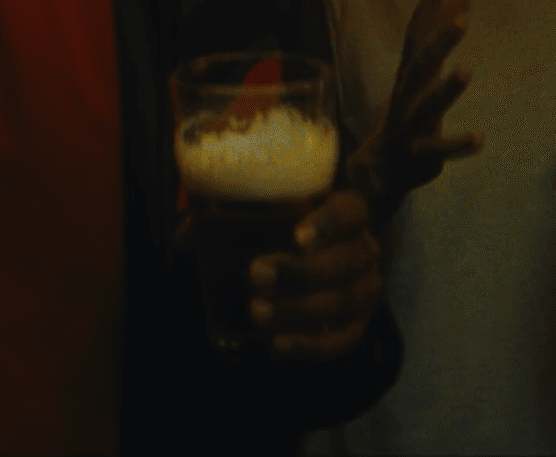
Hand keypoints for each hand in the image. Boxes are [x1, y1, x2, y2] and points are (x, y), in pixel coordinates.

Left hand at [249, 191, 381, 359]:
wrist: (311, 262)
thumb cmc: (282, 230)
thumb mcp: (269, 211)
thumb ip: (235, 212)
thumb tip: (189, 230)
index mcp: (350, 212)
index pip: (348, 213)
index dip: (327, 225)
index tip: (297, 238)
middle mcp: (366, 249)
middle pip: (345, 262)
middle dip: (300, 273)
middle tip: (257, 275)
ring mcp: (366, 289)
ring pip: (342, 302)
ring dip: (298, 310)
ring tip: (257, 312)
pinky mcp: (357, 324)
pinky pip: (342, 340)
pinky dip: (310, 345)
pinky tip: (278, 344)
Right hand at [347, 0, 478, 227]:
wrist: (377, 172)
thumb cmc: (407, 114)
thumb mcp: (423, 74)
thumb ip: (440, 35)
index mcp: (407, 75)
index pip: (414, 34)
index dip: (427, 6)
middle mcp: (405, 96)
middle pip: (420, 65)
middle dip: (438, 42)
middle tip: (461, 20)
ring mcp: (409, 126)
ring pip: (427, 106)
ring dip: (445, 90)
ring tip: (466, 72)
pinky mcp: (419, 155)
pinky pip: (438, 149)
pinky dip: (456, 144)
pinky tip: (479, 139)